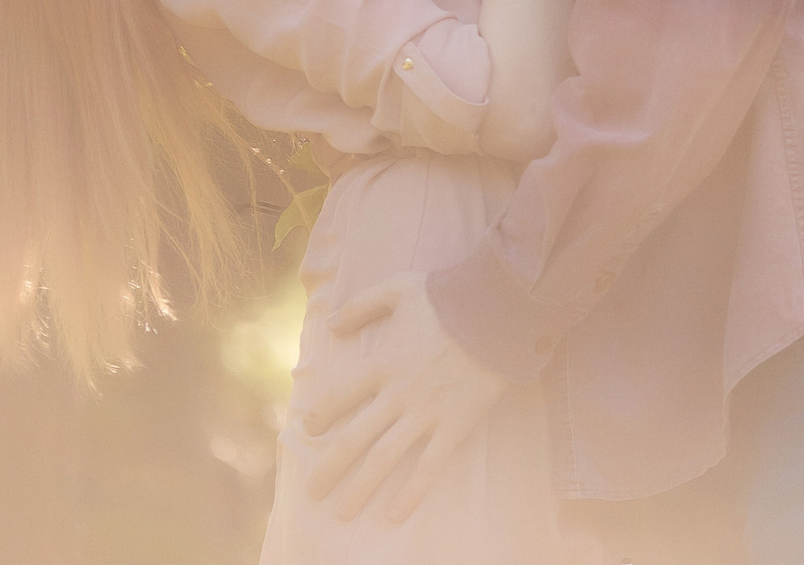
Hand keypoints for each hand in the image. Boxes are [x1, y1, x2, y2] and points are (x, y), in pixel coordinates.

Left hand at [303, 273, 508, 522]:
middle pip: (356, 438)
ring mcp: (426, 414)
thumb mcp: (399, 289)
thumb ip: (363, 305)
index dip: (322, 415)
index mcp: (383, 363)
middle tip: (313, 491)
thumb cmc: (447, 297)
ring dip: (361, 488)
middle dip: (331, 467)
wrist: (496, 312)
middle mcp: (398, 395)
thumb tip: (331, 324)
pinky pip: (429, 466)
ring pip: (385, 459)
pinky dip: (411, 492)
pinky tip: (395, 515)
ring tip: (343, 512)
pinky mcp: (454, 426)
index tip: (307, 430)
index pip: (342, 396)